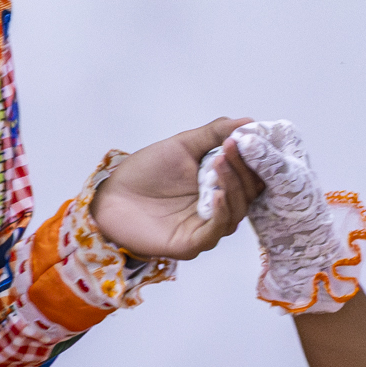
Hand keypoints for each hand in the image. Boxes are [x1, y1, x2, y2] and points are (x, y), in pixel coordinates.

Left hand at [88, 117, 263, 261]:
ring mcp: (206, 229)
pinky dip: (221, 212)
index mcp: (220, 187)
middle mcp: (219, 210)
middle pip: (248, 196)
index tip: (248, 139)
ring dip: (232, 187)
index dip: (253, 160)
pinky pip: (216, 231)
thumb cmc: (145, 171)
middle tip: (230, 148)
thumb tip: (247, 122)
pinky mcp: (192, 244)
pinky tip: (216, 193)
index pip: (251, 178)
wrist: (111, 194)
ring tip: (219, 163)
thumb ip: (214, 133)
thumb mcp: (183, 145)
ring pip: (236, 213)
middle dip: (242, 170)